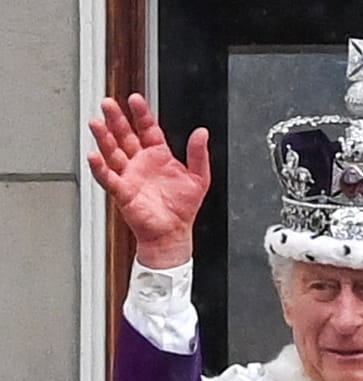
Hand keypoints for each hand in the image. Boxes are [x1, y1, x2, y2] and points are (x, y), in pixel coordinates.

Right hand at [88, 93, 210, 267]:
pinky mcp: (123, 193)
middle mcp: (141, 163)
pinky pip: (108, 178)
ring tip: (96, 123)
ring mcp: (130, 176)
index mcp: (158, 156)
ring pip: (113, 152)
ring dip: (104, 138)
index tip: (134, 99)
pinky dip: (100, 168)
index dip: (141, 114)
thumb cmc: (183, 210)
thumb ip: (199, 154)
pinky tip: (94, 156)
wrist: (173, 234)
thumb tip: (202, 132)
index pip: (147, 128)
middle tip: (108, 103)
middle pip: (125, 135)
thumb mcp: (199, 178)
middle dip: (116, 119)